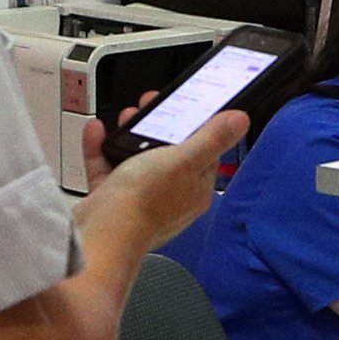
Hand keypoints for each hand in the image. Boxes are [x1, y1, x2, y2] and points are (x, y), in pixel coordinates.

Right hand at [82, 109, 239, 268]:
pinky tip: (98, 132)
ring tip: (127, 117)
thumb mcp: (183, 160)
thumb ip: (211, 138)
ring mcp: (140, 199)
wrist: (101, 232)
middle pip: (168, 154)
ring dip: (130, 136)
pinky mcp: (113, 201)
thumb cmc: (144, 202)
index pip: (205, 153)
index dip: (196, 127)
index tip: (187, 107)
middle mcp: (170, 196)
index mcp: (195, 189)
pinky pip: (108, 169)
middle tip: (151, 107)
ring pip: (137, 160)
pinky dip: (102, 148)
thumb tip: (240, 121)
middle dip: (158, 127)